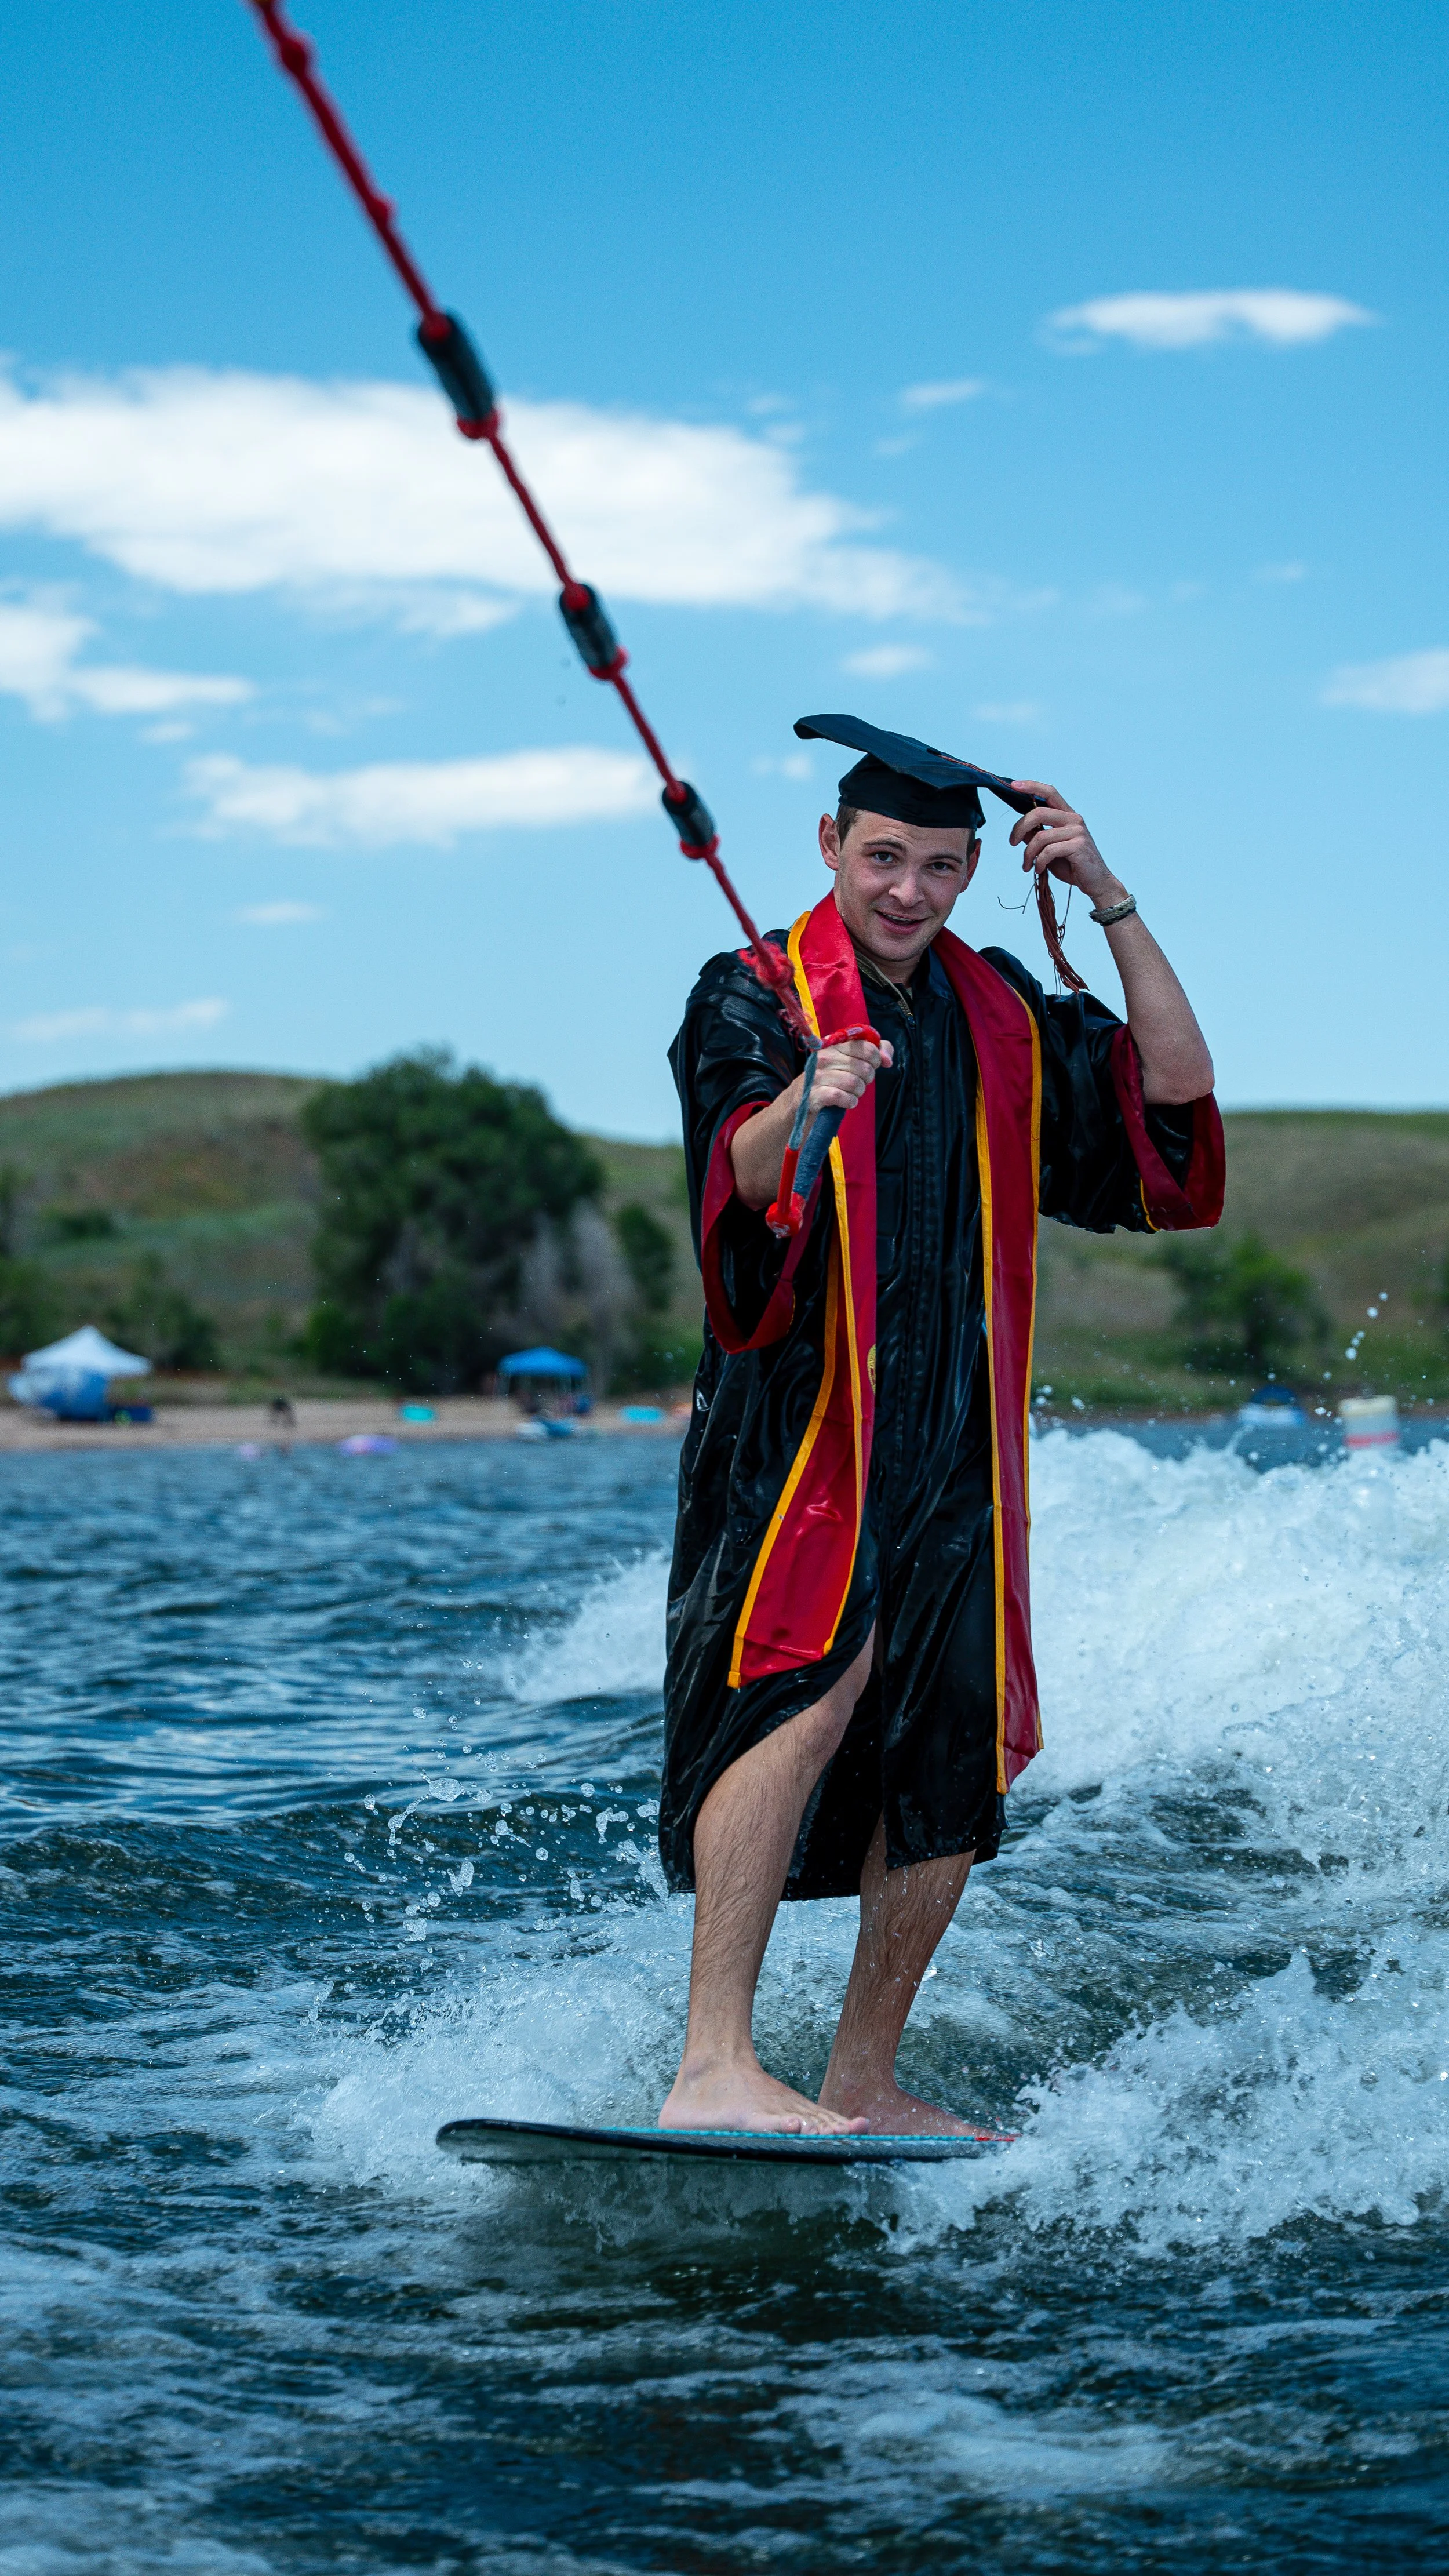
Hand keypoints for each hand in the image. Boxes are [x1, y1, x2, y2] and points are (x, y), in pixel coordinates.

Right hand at [804, 1036, 892, 1131]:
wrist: (800, 1100)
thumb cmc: (830, 1079)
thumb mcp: (848, 1062)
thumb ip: (872, 1053)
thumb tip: (888, 1060)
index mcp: (834, 1046)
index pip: (866, 1048)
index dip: (876, 1059)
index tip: (872, 1067)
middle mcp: (824, 1058)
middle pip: (864, 1068)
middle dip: (866, 1080)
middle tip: (858, 1083)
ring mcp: (818, 1076)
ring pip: (855, 1083)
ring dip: (858, 1093)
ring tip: (851, 1094)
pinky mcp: (815, 1094)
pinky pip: (843, 1097)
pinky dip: (849, 1102)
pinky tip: (846, 1102)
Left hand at [1008, 780, 1123, 911]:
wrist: (1094, 882)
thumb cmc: (1071, 864)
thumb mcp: (1048, 848)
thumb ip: (1036, 836)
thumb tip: (1019, 829)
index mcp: (1067, 815)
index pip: (1049, 793)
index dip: (1031, 787)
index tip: (1013, 785)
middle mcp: (1073, 819)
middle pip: (1038, 812)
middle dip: (1019, 828)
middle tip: (1012, 843)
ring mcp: (1077, 831)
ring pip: (1040, 836)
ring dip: (1028, 853)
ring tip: (1027, 865)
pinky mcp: (1078, 846)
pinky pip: (1049, 851)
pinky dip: (1039, 862)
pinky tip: (1038, 870)